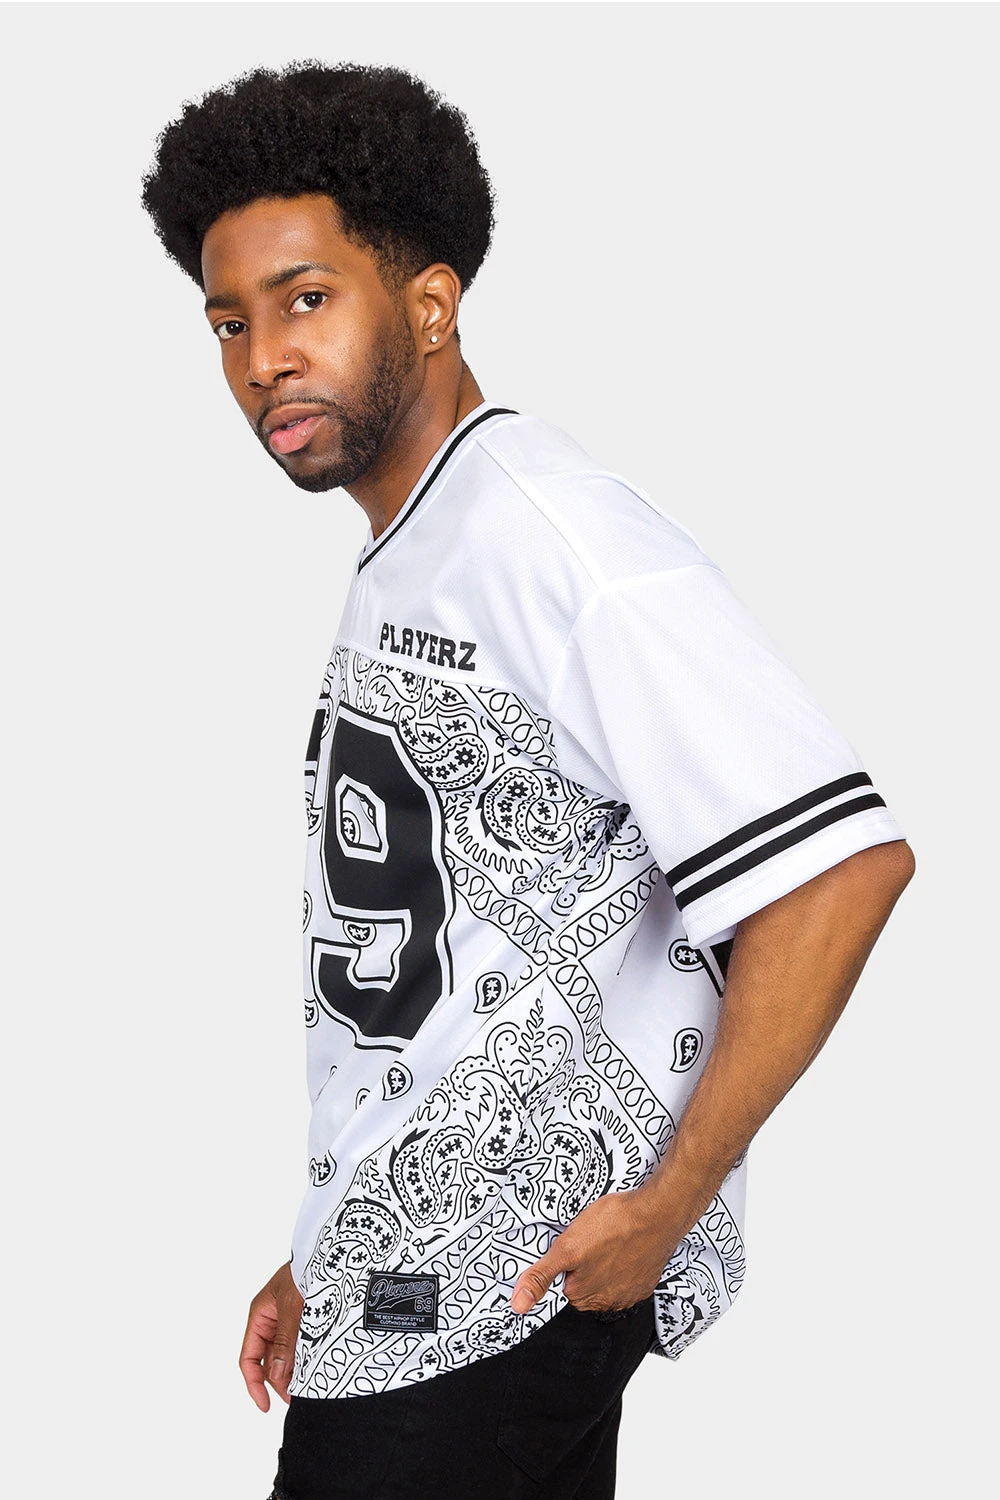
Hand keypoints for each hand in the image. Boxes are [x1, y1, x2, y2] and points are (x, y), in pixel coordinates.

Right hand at [239, 1261, 304, 1411]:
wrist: (332, 1250)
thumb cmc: (307, 1270)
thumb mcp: (293, 1306)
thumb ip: (285, 1341)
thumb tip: (277, 1377)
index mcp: (260, 1315)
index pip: (249, 1358)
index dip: (254, 1384)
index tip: (266, 1405)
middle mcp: (271, 1321)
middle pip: (269, 1362)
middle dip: (279, 1382)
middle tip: (298, 1397)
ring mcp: (288, 1321)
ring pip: (285, 1357)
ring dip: (294, 1372)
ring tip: (308, 1387)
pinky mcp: (306, 1321)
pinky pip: (301, 1347)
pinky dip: (305, 1360)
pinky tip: (315, 1370)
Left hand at [509, 1187, 677, 1314]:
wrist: (658, 1213)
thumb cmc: (615, 1226)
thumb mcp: (567, 1247)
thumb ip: (541, 1276)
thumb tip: (518, 1304)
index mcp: (583, 1296)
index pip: (562, 1283)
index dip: (565, 1261)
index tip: (573, 1246)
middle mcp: (607, 1301)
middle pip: (583, 1283)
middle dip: (584, 1264)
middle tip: (590, 1239)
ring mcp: (630, 1293)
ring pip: (606, 1280)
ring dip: (605, 1263)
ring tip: (608, 1239)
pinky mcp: (646, 1281)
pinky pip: (628, 1276)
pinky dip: (625, 1262)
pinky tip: (625, 1244)